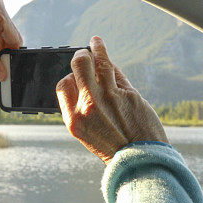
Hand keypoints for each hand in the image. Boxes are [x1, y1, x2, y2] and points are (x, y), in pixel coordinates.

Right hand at [56, 36, 168, 163]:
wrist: (140, 160)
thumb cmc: (113, 148)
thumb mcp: (86, 134)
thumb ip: (79, 109)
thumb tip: (79, 83)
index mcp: (74, 119)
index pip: (63, 85)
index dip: (68, 77)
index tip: (74, 76)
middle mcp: (90, 105)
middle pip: (80, 65)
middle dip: (80, 55)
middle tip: (84, 53)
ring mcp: (111, 97)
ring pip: (100, 60)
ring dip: (97, 47)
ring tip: (96, 41)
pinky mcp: (129, 93)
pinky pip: (118, 73)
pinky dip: (114, 67)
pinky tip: (112, 63)